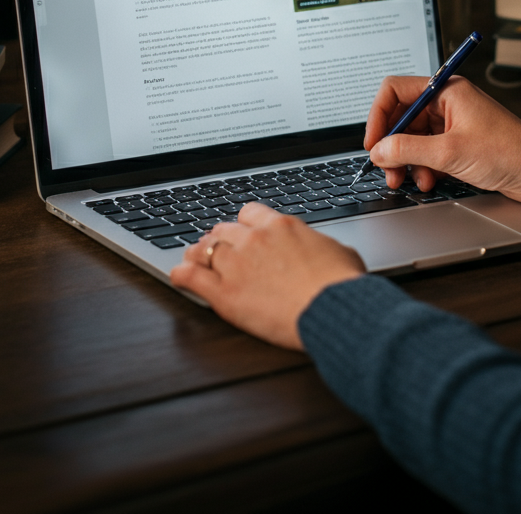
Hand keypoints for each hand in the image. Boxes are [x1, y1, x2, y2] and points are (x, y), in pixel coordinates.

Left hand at [170, 203, 365, 348]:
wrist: (334, 308)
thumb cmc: (341, 284)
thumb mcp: (338, 250)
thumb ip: (318, 244)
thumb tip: (321, 248)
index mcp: (281, 226)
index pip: (248, 213)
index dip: (243, 224)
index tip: (242, 232)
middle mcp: (254, 239)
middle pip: (223, 230)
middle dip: (219, 240)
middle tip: (217, 249)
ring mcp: (236, 264)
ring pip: (204, 250)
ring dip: (198, 254)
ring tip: (194, 259)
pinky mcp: (225, 293)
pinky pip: (191, 276)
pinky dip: (181, 274)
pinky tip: (179, 275)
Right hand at [364, 75, 520, 203]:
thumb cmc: (510, 152)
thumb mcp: (450, 152)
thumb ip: (408, 150)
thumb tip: (379, 150)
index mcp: (445, 90)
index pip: (395, 91)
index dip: (378, 116)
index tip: (373, 143)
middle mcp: (447, 103)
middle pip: (402, 118)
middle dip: (393, 146)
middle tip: (388, 169)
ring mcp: (452, 123)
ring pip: (413, 139)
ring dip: (408, 161)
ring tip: (411, 180)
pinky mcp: (458, 143)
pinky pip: (428, 152)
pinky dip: (424, 167)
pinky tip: (430, 181)